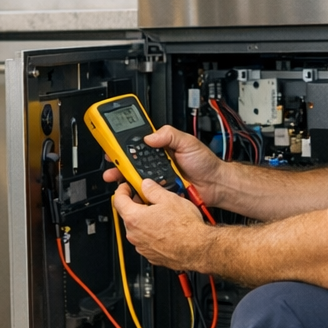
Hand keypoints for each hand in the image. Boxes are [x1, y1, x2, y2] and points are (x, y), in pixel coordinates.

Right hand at [102, 125, 224, 205]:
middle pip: (133, 162)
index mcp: (161, 148)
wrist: (215, 185)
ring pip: (136, 178)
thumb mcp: (188, 141)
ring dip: (124, 178)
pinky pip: (146, 192)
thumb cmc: (205, 163)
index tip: (113, 145)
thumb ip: (169, 135)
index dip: (124, 145)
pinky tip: (132, 191)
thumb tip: (150, 136)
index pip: (138, 144)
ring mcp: (158, 178)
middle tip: (112, 163)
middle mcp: (157, 163)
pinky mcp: (160, 192)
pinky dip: (138, 192)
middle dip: (119, 163)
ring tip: (116, 177)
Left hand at [112, 179, 215, 271]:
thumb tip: (146, 185)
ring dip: (145, 221)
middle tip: (149, 199)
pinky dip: (153, 234)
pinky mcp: (151, 255)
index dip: (122, 190)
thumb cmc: (185, 227)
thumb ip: (152, 189)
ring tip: (163, 215)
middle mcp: (134, 235)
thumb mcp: (169, 199)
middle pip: (128, 215)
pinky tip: (167, 229)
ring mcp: (142, 247)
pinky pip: (147, 241)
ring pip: (138, 229)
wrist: (198, 249)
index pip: (118, 200)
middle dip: (137, 205)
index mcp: (134, 218)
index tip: (127, 187)